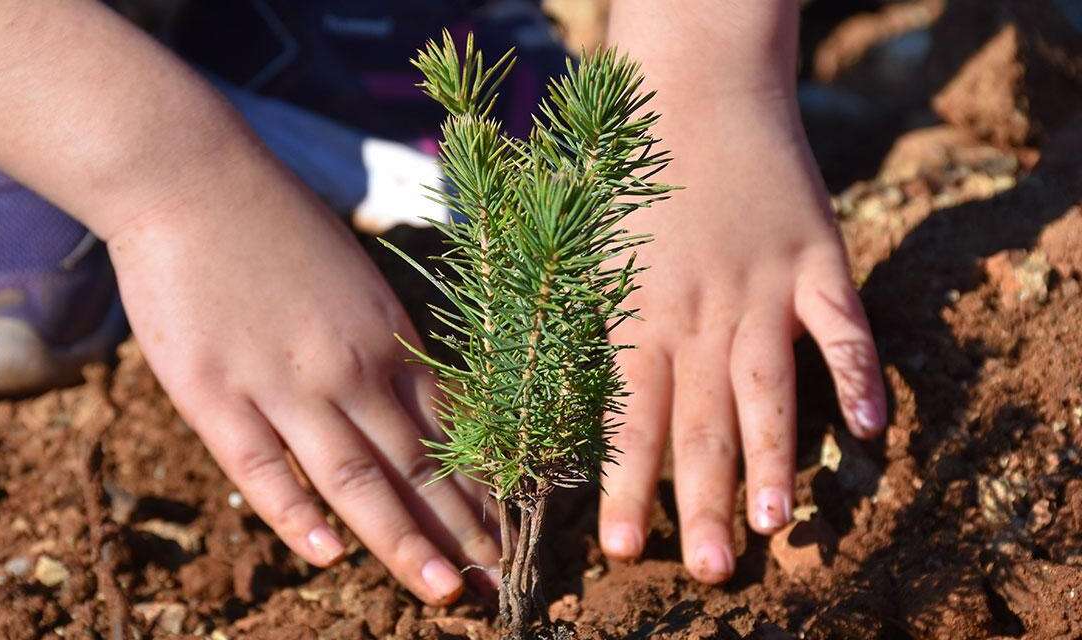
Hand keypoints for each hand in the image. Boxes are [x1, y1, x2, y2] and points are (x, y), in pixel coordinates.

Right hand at [0, 0, 498, 603]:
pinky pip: (263, 467)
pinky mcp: (216, 393)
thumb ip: (380, 340)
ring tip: (446, 590)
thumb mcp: (352, 275)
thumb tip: (412, 396)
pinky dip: (298, 514)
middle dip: (461, 531)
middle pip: (415, 465)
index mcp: (385, 335)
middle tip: (500, 588)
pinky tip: (330, 555)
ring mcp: (282, 383)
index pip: (448, 428)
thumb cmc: (273, 220)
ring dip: (404, 539)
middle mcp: (347, 366)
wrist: (188, 178)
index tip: (511, 533)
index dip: (481, 487)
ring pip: (356, 477)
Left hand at [596, 88, 886, 581]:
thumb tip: (564, 405)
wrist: (691, 89)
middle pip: (700, 422)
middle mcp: (698, 314)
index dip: (624, 486)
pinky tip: (871, 428)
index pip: (627, 418)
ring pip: (768, 388)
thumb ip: (587, 327)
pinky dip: (860, 373)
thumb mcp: (587, 251)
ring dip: (775, 459)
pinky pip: (843, 327)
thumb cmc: (624, 176)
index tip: (622, 549)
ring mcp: (762, 289)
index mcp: (635, 315)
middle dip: (701, 502)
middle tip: (708, 569)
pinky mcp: (816, 260)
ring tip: (778, 526)